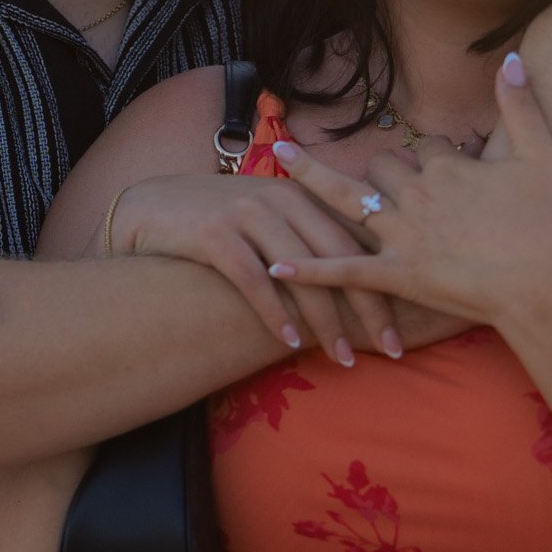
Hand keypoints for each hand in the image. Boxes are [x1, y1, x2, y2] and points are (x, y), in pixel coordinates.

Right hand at [109, 172, 404, 366]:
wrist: (148, 208)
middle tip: (390, 349)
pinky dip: (275, 314)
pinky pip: (254, 280)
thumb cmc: (215, 222)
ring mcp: (246, 213)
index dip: (383, 283)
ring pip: (302, 273)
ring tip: (344, 358)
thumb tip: (356, 279)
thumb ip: (304, 238)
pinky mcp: (215, 234)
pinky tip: (291, 343)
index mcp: (301, 194)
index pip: (355, 241)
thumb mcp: (266, 219)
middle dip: (368, 306)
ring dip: (326, 320)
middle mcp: (280, 198)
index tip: (403, 324)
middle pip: (339, 256)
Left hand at [269, 56, 551, 330]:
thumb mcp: (541, 156)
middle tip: (385, 179)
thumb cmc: (551, 222)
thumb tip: (510, 58)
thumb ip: (521, 106)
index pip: (426, 149)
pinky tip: (276, 266)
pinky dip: (309, 270)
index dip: (436, 158)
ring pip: (349, 200)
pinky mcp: (397, 276)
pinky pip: (344, 271)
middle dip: (382, 170)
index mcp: (448, 168)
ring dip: (312, 179)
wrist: (546, 283)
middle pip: (384, 169)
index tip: (451, 171)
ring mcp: (402, 237)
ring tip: (280, 159)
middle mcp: (417, 196)